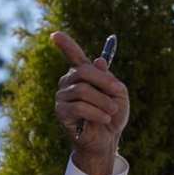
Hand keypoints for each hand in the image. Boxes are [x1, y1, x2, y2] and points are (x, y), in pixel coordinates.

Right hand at [52, 32, 128, 174]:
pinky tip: (104, 118)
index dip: (65, 44)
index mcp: (82, 75)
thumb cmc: (112, 115)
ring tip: (111, 112)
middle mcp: (68, 82)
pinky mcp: (61, 113)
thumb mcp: (118, 94)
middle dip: (103, 81)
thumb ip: (109, 78)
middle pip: (83, 72)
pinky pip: (79, 107)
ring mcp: (62, 97)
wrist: (107, 140)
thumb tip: (98, 61)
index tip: (55, 34)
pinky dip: (96, 112)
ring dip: (102, 101)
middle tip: (117, 92)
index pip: (73, 55)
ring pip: (82, 90)